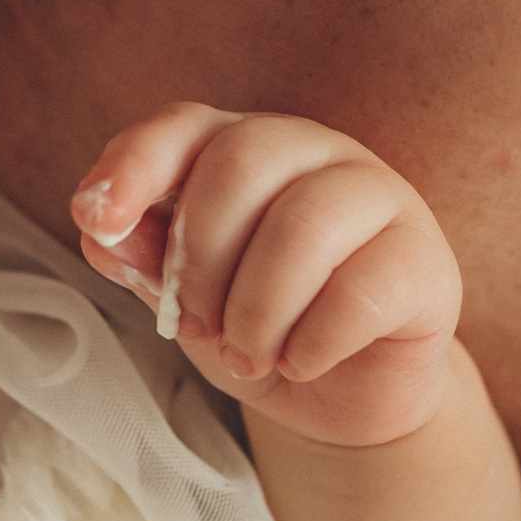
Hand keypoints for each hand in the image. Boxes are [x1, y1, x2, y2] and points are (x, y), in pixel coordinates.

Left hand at [71, 103, 460, 448]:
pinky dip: (310, 344)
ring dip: (255, 312)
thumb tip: (102, 230)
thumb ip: (144, 258)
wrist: (344, 394)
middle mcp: (310, 150)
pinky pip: (358, 291)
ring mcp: (377, 194)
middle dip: (201, 263)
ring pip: (301, 226)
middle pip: (238, 166)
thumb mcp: (185, 299)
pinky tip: (302, 361)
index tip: (97, 220)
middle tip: (200, 325)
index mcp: (241, 145)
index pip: (181, 126)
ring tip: (250, 353)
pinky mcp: (423, 257)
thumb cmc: (259, 323)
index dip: (133, 166)